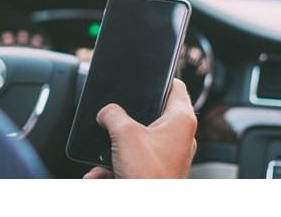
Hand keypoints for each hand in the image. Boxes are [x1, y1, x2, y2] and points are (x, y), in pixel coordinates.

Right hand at [83, 78, 197, 178]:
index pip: (175, 85)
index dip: (158, 77)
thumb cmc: (149, 177)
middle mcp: (179, 136)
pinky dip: (116, 166)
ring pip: (138, 140)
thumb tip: (107, 112)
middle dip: (126, 118)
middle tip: (114, 118)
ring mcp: (169, 155)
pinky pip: (133, 161)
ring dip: (116, 147)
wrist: (149, 211)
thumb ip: (113, 114)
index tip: (144, 76)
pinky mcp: (157, 171)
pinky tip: (99, 174)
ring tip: (105, 153)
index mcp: (181, 120)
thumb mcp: (124, 134)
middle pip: (150, 114)